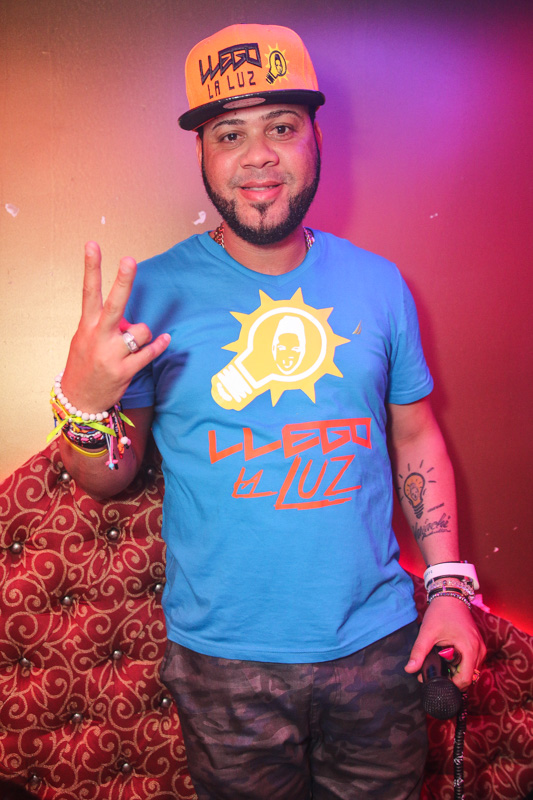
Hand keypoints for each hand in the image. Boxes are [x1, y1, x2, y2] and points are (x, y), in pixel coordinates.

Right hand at [61, 242, 169, 411]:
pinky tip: (165, 340)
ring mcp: (111, 355)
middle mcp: (98, 337)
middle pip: (113, 304)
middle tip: (129, 259)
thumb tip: (129, 318)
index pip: (88, 291)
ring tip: (132, 344)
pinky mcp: (124, 371)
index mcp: (86, 325)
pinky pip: (149, 352)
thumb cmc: (84, 363)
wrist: (79, 400)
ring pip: (140, 330)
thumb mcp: (85, 339)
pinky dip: (159, 345)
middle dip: (122, 281)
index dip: (91, 267)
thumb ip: (104, 324)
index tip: (92, 245)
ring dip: (143, 334)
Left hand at [404, 597, 485, 690]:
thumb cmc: (440, 612)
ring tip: (441, 662)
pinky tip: (448, 656)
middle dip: (453, 678)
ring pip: (470, 669)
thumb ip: (419, 652)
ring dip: (457, 670)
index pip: (466, 679)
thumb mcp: (427, 632)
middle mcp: (479, 650)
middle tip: (436, 670)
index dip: (452, 684)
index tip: (439, 680)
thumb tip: (409, 670)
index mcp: (470, 649)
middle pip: (469, 676)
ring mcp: (480, 647)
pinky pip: (471, 661)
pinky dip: (461, 663)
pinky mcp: (477, 644)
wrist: (450, 595)